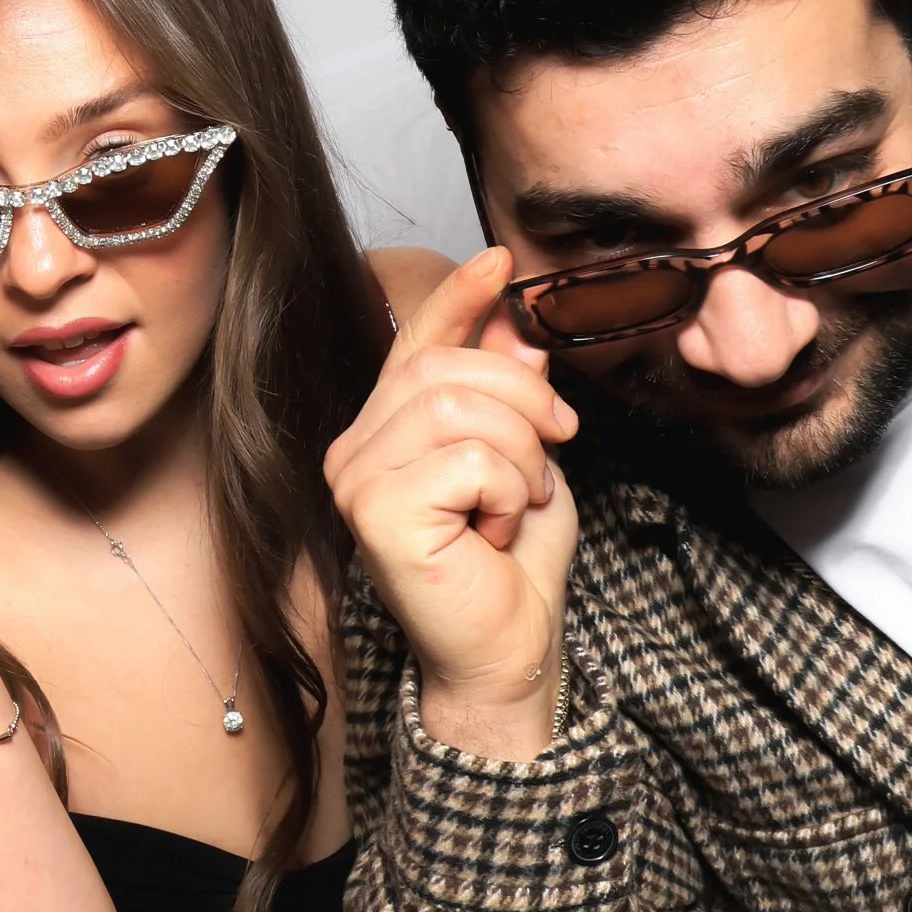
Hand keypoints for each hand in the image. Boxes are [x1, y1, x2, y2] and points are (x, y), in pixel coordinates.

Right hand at [325, 246, 579, 760]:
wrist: (510, 652)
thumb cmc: (512, 566)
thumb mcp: (526, 459)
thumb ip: (509, 395)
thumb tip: (513, 327)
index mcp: (385, 430)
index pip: (418, 343)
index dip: (459, 297)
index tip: (501, 259)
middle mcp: (355, 448)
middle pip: (448, 368)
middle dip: (525, 399)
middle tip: (556, 447)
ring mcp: (357, 480)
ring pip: (461, 408)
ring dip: (522, 455)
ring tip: (520, 502)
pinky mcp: (375, 512)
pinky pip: (468, 459)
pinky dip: (509, 491)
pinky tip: (496, 530)